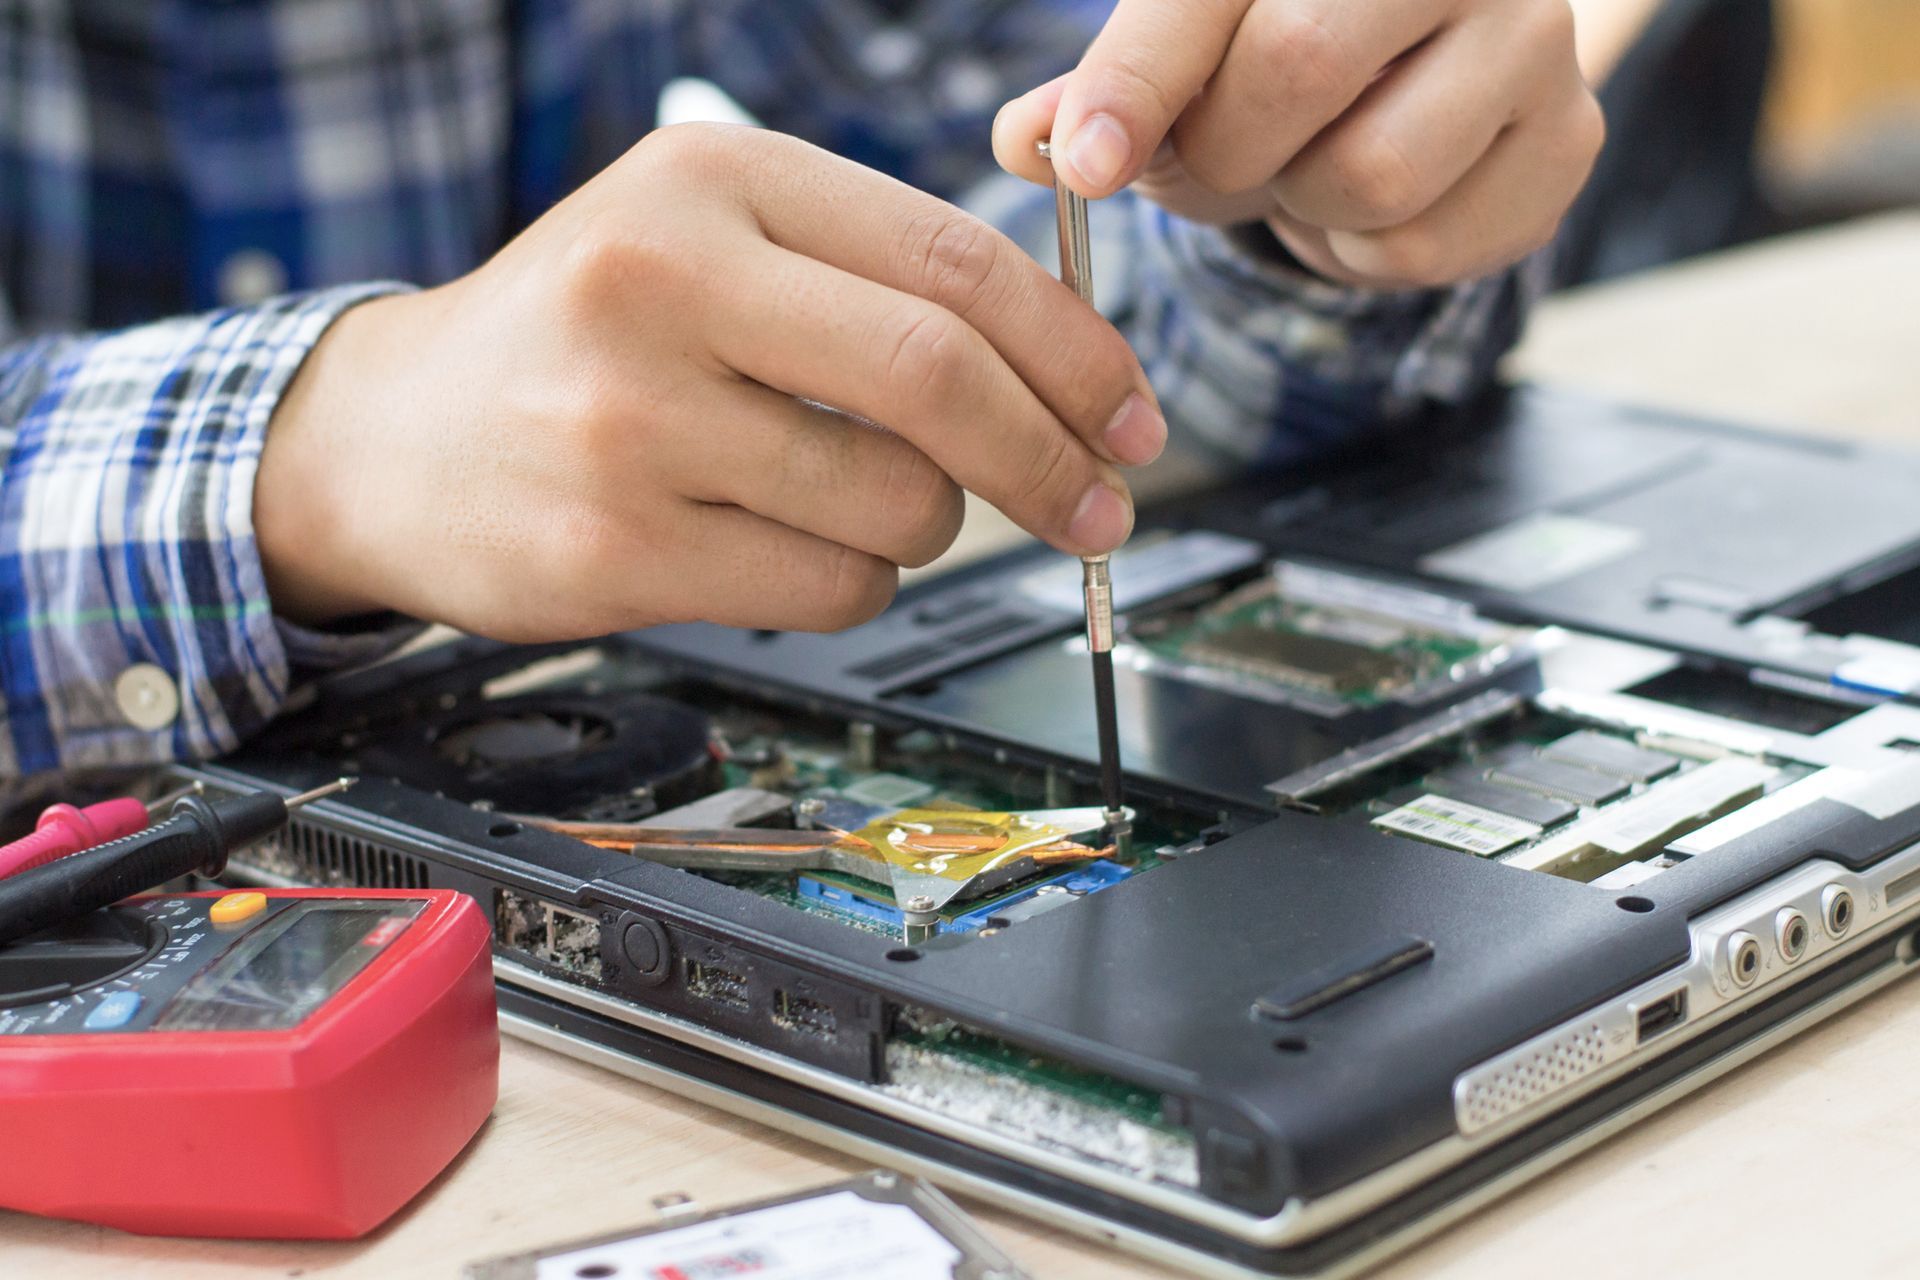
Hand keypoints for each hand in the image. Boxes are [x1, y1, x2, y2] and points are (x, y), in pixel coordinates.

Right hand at [257, 125, 1164, 639]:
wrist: (392, 435)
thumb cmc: (581, 334)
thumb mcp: (707, 237)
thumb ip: (870, 271)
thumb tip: (1067, 361)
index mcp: (712, 179)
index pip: (952, 261)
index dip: (1075, 350)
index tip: (1131, 415)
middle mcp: (663, 281)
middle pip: (938, 378)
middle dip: (1052, 457)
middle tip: (1100, 505)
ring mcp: (630, 421)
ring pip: (895, 503)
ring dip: (932, 527)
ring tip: (873, 504)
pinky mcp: (615, 547)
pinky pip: (827, 587)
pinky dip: (856, 582)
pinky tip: (794, 546)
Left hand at [994, 0, 1603, 287]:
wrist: (1423, 76)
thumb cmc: (1278, 54)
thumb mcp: (1182, 57)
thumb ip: (1105, 95)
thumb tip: (1028, 144)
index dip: (1137, 81)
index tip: (1086, 164)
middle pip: (1297, 66)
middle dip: (1220, 150)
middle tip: (1214, 161)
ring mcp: (1533, 39)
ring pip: (1367, 172)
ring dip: (1298, 207)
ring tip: (1302, 172)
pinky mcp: (1565, 143)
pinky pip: (1420, 246)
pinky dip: (1360, 255)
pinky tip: (1364, 206)